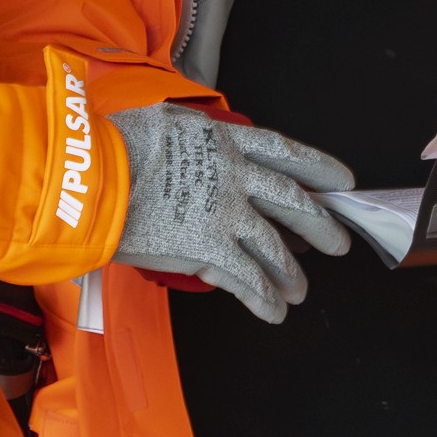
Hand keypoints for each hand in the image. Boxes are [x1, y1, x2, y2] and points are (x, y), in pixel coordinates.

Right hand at [109, 106, 352, 322]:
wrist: (93, 177)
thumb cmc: (116, 145)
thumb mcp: (165, 124)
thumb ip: (192, 138)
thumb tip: (197, 143)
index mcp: (226, 141)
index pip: (286, 153)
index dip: (319, 167)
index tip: (343, 181)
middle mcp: (235, 176)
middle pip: (293, 202)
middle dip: (321, 225)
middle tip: (339, 243)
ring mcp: (226, 214)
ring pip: (274, 248)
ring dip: (291, 273)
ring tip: (301, 290)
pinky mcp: (208, 250)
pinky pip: (247, 280)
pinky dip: (264, 298)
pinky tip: (275, 311)